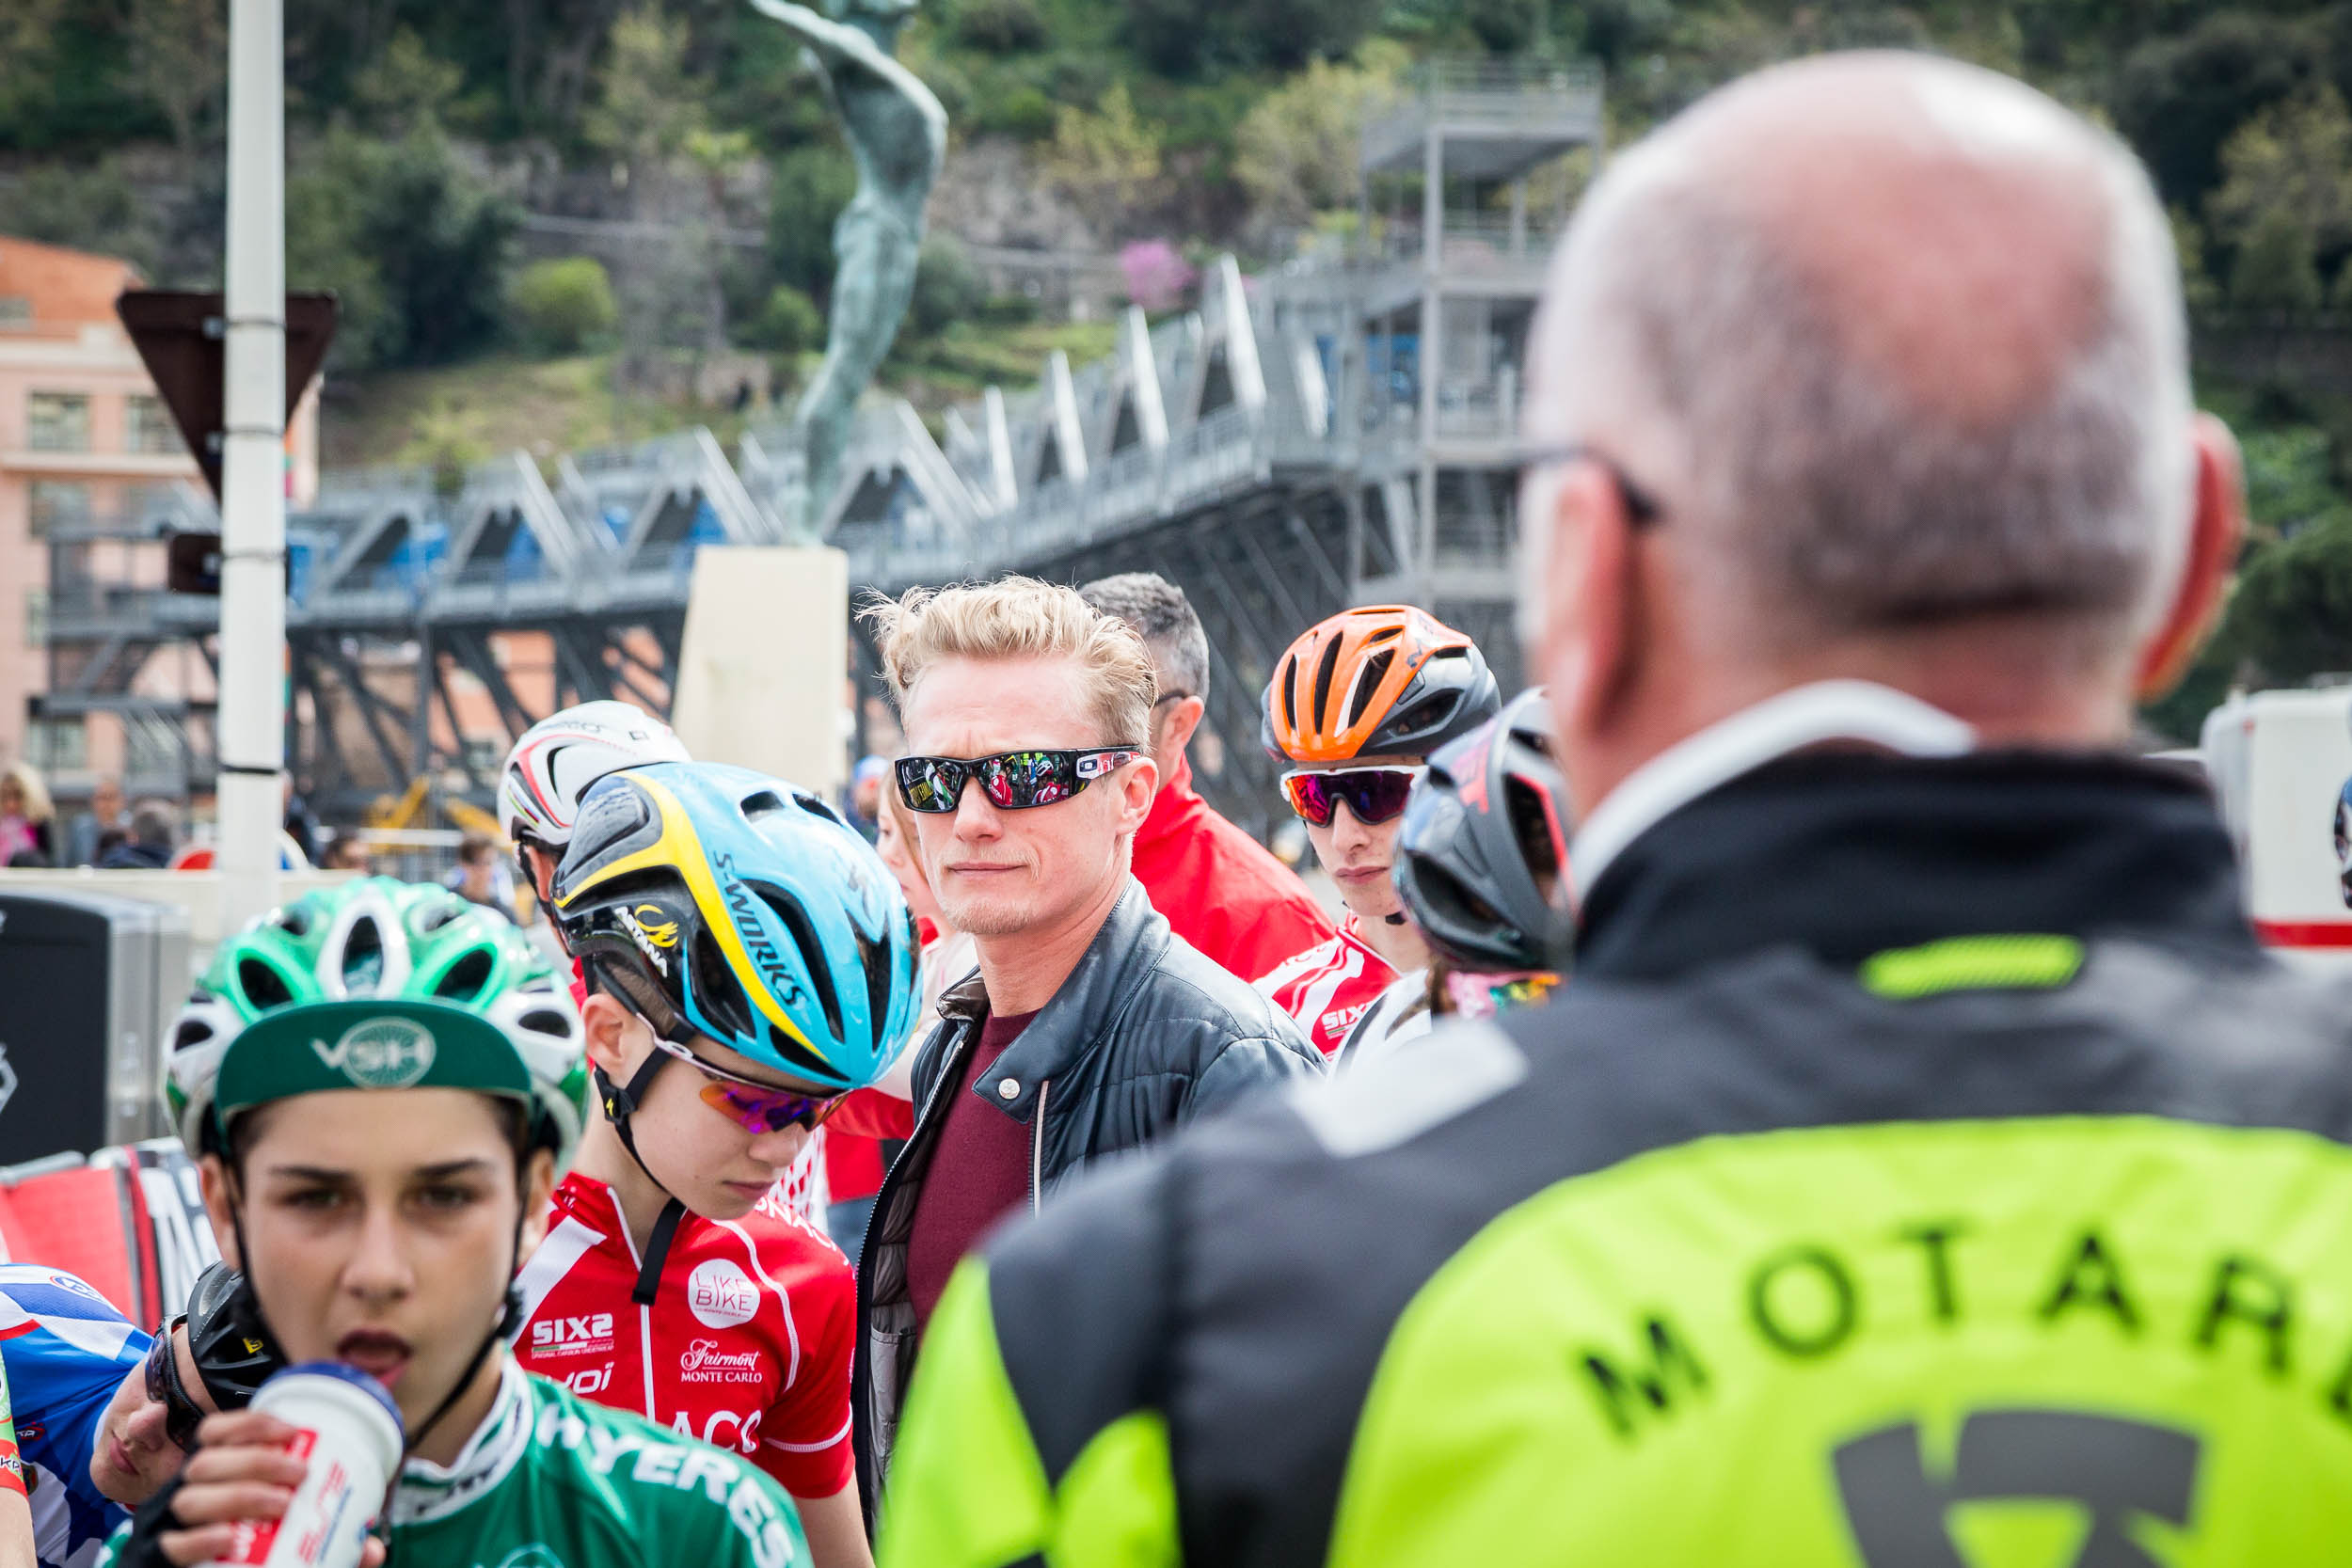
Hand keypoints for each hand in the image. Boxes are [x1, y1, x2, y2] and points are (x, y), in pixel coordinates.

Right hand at [154, 1413, 386, 1567]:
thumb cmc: (248, 1554)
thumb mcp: (285, 1537)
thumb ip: (326, 1542)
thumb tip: (372, 1550)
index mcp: (210, 1477)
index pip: (215, 1433)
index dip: (248, 1424)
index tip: (291, 1430)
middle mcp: (184, 1495)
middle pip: (207, 1463)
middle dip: (256, 1461)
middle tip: (300, 1474)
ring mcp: (168, 1527)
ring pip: (190, 1498)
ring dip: (238, 1494)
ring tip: (281, 1504)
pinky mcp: (161, 1559)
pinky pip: (173, 1545)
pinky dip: (201, 1539)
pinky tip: (230, 1537)